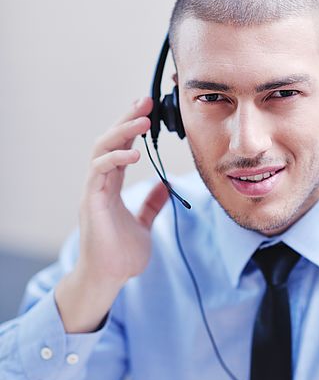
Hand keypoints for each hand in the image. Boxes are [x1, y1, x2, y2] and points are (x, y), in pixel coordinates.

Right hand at [55, 97, 168, 332]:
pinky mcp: (92, 202)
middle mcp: (100, 184)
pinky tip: (135, 154)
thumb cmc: (121, 255)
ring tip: (142, 119)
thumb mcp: (143, 225)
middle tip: (146, 100)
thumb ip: (151, 205)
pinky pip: (99, 172)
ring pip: (101, 150)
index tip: (148, 109)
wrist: (109, 279)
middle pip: (109, 141)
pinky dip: (115, 159)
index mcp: (111, 186)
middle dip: (127, 119)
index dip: (132, 127)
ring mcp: (94, 191)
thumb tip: (165, 186)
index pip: (120, 148)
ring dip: (121, 132)